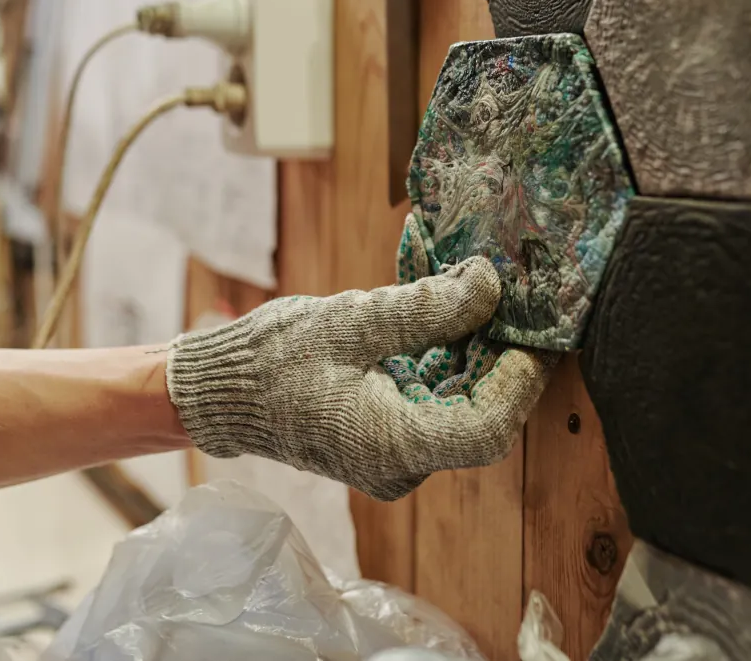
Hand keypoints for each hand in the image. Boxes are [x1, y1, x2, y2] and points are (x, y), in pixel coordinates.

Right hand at [165, 250, 556, 500]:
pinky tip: (442, 318)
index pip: (487, 430)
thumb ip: (424, 308)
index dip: (520, 383)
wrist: (219, 390)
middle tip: (507, 299)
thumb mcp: (349, 321)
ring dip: (472, 355)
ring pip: (458, 408)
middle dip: (498, 358)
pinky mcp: (385, 441)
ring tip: (472, 296)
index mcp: (391, 446)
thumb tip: (489, 285)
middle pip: (479, 417)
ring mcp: (393, 457)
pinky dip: (444, 364)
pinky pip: (432, 405)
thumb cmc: (272, 360)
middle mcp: (400, 465)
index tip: (531, 333)